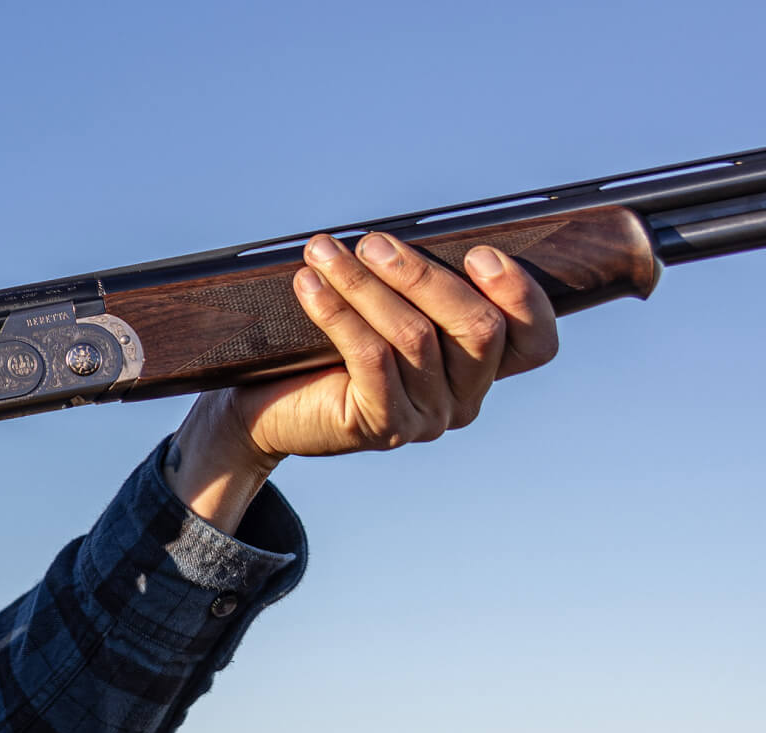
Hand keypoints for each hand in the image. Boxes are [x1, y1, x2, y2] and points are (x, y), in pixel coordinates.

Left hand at [170, 232, 561, 528]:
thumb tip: (405, 235)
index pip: (535, 341)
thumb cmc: (327, 351)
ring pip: (416, 337)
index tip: (479, 253)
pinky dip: (338, 313)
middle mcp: (465, 398)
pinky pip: (372, 358)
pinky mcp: (384, 426)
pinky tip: (309, 285)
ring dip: (365, 285)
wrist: (269, 407)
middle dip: (423, 275)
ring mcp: (429, 417)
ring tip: (324, 253)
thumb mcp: (383, 309)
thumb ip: (414, 284)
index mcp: (482, 367)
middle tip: (372, 243)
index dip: (521, 296)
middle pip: (478, 329)